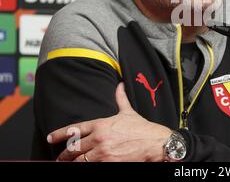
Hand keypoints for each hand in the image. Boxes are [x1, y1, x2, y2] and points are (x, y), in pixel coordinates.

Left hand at [47, 82, 171, 161]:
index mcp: (101, 124)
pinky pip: (90, 167)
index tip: (50, 138)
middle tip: (60, 158)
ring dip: (72, 164)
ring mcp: (103, 153)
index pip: (74, 129)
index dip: (59, 135)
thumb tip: (119, 85)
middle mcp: (99, 138)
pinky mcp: (109, 164)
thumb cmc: (142, 129)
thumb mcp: (128, 112)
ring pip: (79, 161)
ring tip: (69, 165)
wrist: (156, 143)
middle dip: (64, 155)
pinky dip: (84, 167)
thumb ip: (120, 99)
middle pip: (72, 149)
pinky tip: (82, 166)